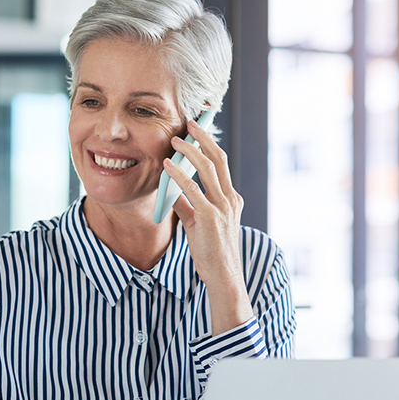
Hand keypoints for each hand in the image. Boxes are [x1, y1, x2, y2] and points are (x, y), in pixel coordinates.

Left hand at [163, 119, 253, 334]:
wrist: (223, 277)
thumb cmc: (211, 252)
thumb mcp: (200, 224)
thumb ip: (189, 206)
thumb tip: (173, 191)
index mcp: (231, 199)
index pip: (221, 164)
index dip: (209, 144)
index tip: (197, 130)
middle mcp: (230, 199)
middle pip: (218, 158)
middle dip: (203, 137)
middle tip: (189, 123)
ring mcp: (222, 207)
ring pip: (207, 168)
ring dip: (189, 151)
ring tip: (174, 140)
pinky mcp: (210, 217)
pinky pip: (192, 189)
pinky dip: (179, 174)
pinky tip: (167, 166)